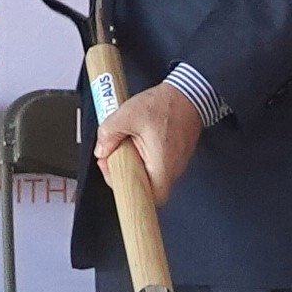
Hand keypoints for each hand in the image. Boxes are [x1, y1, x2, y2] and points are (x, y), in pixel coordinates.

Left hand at [94, 77, 207, 202]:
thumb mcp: (128, 115)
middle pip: (147, 188)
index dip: (128, 192)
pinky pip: (158, 164)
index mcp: (162, 166)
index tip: (114, 173)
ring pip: (152, 175)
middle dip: (125, 175)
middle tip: (112, 157)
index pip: (150, 199)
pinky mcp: (177, 154)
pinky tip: (135, 141)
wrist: (190, 93)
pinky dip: (144, 157)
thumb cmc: (165, 104)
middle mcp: (173, 169)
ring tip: (122, 146)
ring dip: (134, 165)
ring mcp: (177, 163)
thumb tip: (101, 150)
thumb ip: (109, 133)